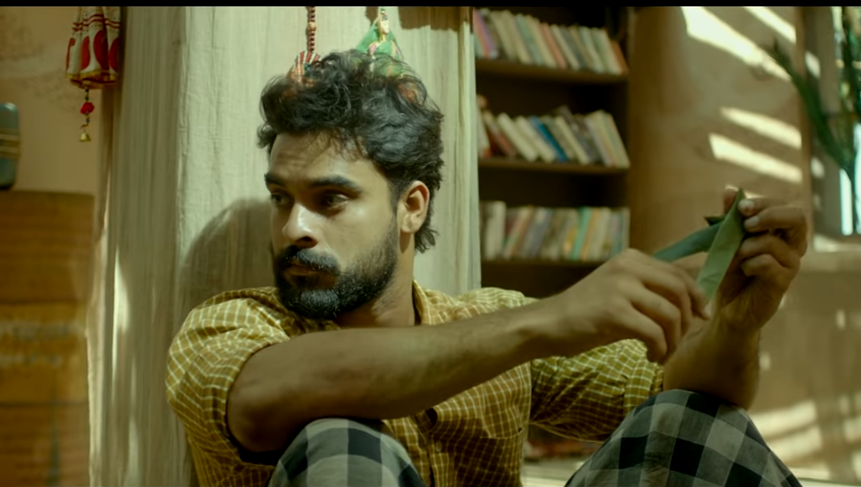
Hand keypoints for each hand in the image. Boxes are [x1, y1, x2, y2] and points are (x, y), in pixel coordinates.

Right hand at [541, 249, 710, 362]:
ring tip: (662, 353)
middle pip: (680, 290)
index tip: (702, 316)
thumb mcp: (618, 291)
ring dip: (673, 340)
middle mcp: (627, 267)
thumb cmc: (584, 313)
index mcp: (631, 259)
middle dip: (689, 319)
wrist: (547, 325)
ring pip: (671, 314)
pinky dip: (659, 349)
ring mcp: (620, 288)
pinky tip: (650, 357)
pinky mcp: (614, 312)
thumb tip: (689, 303)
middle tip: (682, 340)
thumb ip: (648, 291)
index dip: (697, 296)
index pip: (678, 273)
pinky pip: (654, 333)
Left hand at [715, 187, 807, 331]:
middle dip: (769, 215)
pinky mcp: (783, 283)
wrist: (728, 306)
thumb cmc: (730, 270)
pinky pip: (768, 264)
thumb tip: (730, 190)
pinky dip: (750, 264)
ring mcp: (790, 264)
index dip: (764, 203)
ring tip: (735, 256)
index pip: (783, 205)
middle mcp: (792, 245)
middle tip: (746, 224)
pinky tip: (743, 270)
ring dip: (748, 246)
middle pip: (797, 217)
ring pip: (775, 242)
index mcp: (780, 230)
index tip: (741, 208)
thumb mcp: (726, 241)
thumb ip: (729, 217)